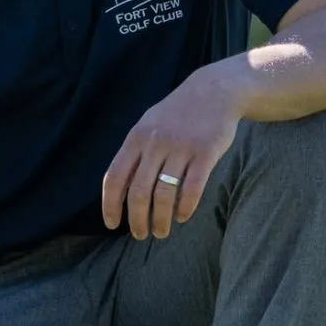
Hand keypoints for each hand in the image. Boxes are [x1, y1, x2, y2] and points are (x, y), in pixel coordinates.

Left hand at [102, 70, 241, 240]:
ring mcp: (181, 148)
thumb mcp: (148, 125)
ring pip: (164, 194)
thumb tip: (120, 189)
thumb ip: (135, 153)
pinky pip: (192, 188)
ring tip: (162, 231)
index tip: (112, 224)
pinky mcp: (206, 153)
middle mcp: (156, 143)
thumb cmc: (178, 113)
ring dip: (161, 219)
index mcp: (136, 138)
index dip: (110, 205)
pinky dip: (185, 207)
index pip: (115, 178)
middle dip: (137, 219)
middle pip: (139, 192)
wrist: (214, 91)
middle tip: (141, 234)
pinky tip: (183, 216)